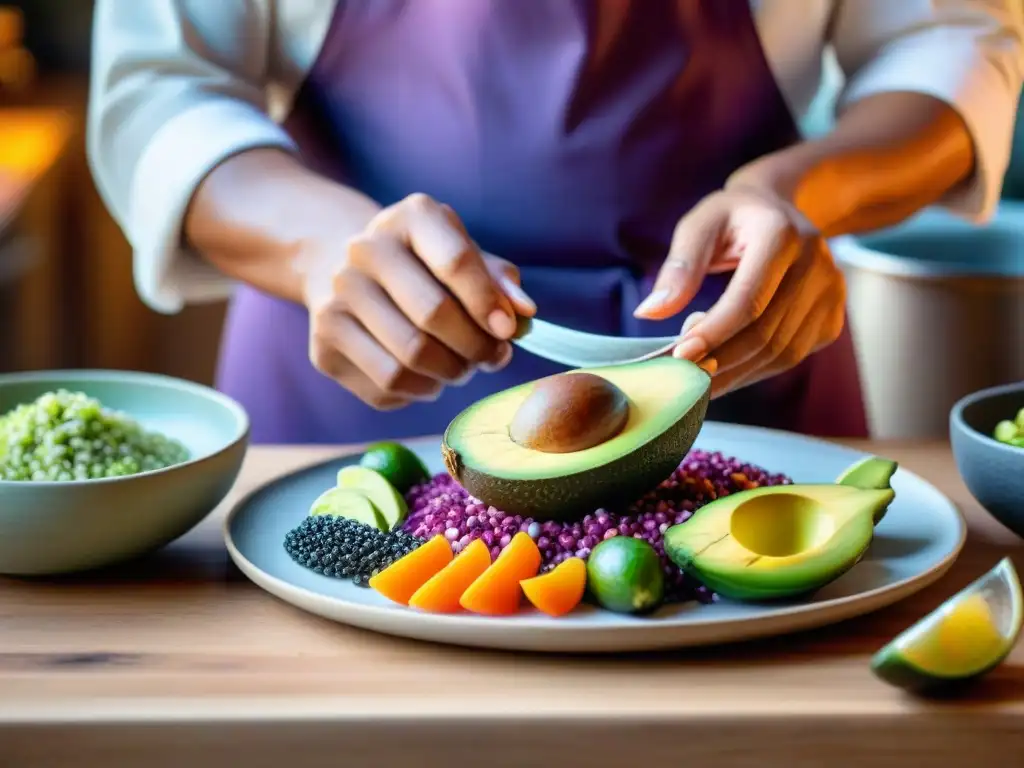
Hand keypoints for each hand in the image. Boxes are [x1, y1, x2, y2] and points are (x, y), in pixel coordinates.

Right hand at [303, 193, 535, 409]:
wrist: (344, 269)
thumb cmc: (424, 266)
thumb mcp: (464, 255)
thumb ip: (498, 280)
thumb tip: (524, 313)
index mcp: (410, 218)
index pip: (455, 262)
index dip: (488, 304)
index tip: (509, 331)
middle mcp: (363, 251)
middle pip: (432, 315)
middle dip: (476, 347)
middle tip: (493, 356)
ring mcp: (335, 300)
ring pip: (410, 360)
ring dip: (450, 373)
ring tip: (462, 367)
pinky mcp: (323, 347)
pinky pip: (386, 388)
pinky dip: (420, 391)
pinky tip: (427, 376)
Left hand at [634, 185, 845, 397]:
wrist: (780, 210)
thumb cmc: (732, 218)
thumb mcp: (699, 225)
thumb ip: (678, 267)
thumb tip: (649, 312)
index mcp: (781, 234)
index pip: (748, 300)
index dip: (714, 333)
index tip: (680, 356)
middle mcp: (817, 263)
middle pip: (766, 333)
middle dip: (720, 360)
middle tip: (683, 372)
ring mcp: (832, 292)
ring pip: (781, 353)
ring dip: (736, 372)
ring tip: (699, 371)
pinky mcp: (833, 316)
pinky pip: (793, 356)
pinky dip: (756, 370)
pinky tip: (727, 366)